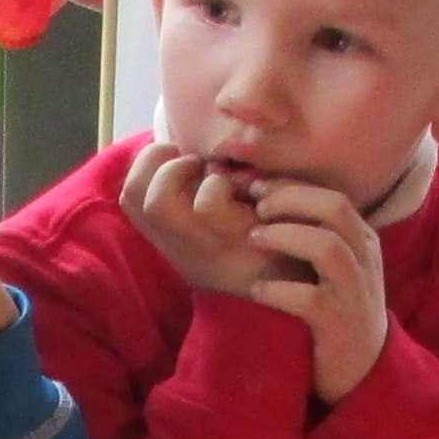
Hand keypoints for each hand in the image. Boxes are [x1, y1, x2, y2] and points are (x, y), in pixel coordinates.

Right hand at [121, 142, 286, 301]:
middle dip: (154, 159)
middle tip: (192, 158)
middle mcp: (178, 246)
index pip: (130, 198)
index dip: (144, 165)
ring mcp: (199, 247)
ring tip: (213, 171)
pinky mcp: (226, 244)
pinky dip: (223, 184)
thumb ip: (207, 195)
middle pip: (132, 195)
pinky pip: (208, 203)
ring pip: (158, 200)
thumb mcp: (228, 221)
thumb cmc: (272, 243)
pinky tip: (247, 189)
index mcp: (174, 240)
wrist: (309, 284)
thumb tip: (200, 155)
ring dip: (182, 170)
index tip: (177, 155)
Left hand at [239, 179, 392, 400]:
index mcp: (361, 240)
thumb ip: (311, 234)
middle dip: (289, 199)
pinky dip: (279, 289)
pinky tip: (257, 290)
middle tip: (255, 207)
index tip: (255, 185)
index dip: (291, 185)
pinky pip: (310, 299)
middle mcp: (364, 259)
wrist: (363, 370)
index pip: (332, 195)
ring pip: (327, 246)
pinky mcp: (339, 325)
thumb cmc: (334, 310)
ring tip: (253, 238)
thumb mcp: (332, 267)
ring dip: (285, 235)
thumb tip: (261, 200)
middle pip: (334, 208)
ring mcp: (355, 292)